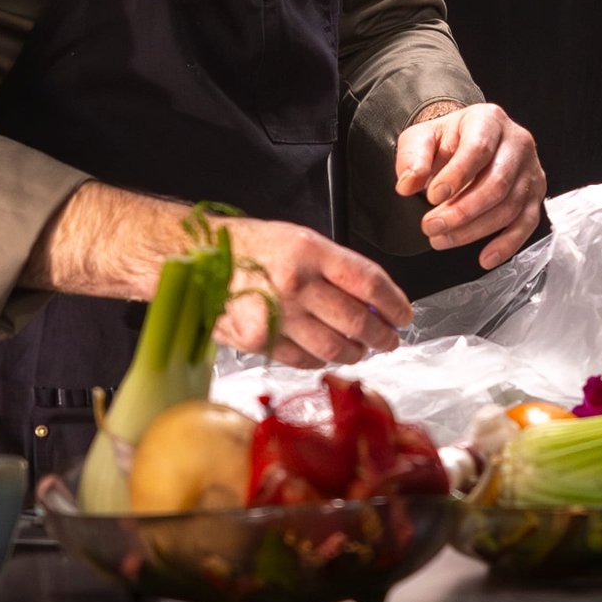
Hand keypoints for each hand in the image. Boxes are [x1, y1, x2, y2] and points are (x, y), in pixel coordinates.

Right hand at [221, 216, 412, 363]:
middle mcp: (295, 283)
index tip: (403, 315)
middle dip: (382, 336)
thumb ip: (337, 269)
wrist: (197, 257)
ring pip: (334, 348)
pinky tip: (326, 354)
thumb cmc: (250, 246)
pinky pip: (304, 360)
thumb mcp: (300, 240)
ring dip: (356, 353)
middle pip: (357, 322)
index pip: (369, 283)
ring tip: (361, 349)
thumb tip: (374, 300)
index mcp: (310, 252)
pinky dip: (322, 361)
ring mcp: (277, 315)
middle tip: (390, 339)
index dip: (395, 304)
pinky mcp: (260, 340)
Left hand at [396, 102, 545, 268]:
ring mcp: (530, 170)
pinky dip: (507, 244)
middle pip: (497, 183)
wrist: (467, 142)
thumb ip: (412, 159)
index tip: (432, 197)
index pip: (478, 149)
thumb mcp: (422, 139)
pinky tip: (485, 258)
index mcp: (489, 120)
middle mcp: (517, 142)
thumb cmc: (446, 141)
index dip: (456, 176)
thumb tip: (407, 185)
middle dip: (462, 211)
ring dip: (475, 231)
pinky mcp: (535, 194)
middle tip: (430, 226)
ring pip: (510, 207)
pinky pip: (526, 223)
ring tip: (441, 240)